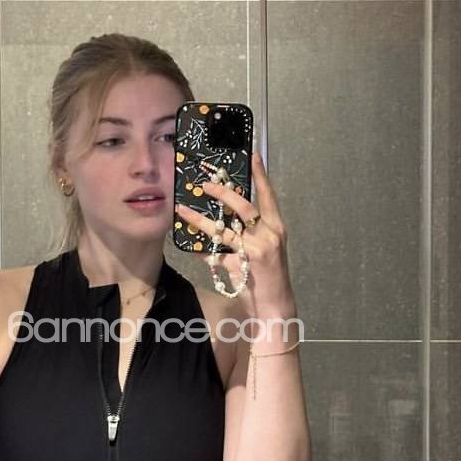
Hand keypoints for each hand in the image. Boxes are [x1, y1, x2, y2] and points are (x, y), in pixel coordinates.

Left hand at [175, 152, 294, 314]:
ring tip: (183, 210)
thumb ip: (250, 232)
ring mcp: (257, 250)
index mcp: (277, 227)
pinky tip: (190, 248)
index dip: (260, 175)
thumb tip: (226, 217)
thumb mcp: (264, 248)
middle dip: (223, 194)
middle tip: (205, 184)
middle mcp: (269, 235)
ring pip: (224, 230)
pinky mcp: (243, 266)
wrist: (275, 305)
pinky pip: (216, 256)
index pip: (268, 196)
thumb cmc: (269, 275)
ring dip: (200, 221)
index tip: (252, 155)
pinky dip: (201, 252)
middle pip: (244, 206)